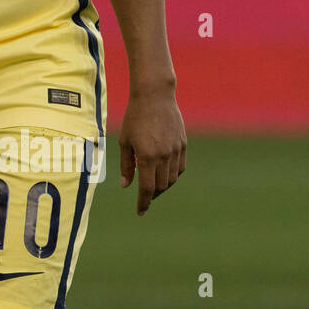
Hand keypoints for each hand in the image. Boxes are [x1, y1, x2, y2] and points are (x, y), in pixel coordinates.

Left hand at [119, 87, 186, 215]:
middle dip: (152, 195)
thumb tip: (126, 186)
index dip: (143, 202)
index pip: (147, 188)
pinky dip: (172, 175)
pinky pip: (180, 168)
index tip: (140, 212)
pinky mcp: (183, 145)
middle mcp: (164, 156)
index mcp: (146, 156)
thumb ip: (127, 165)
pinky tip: (164, 173)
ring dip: (162, 186)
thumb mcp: (125, 141)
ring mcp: (176, 151)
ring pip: (172, 179)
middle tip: (144, 196)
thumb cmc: (134, 117)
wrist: (154, 96)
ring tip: (153, 185)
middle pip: (161, 186)